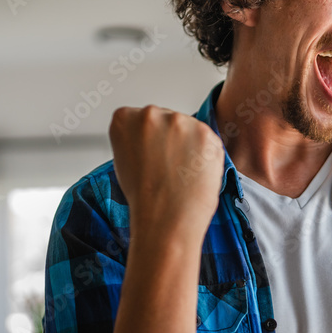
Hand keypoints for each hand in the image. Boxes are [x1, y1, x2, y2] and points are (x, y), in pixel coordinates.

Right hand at [108, 105, 224, 244]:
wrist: (165, 219)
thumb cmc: (144, 197)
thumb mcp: (124, 159)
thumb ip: (136, 138)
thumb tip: (154, 135)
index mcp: (123, 118)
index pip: (138, 119)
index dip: (147, 142)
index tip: (148, 157)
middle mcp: (150, 113)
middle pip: (166, 120)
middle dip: (169, 140)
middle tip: (167, 168)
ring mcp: (179, 121)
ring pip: (188, 129)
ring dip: (189, 146)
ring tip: (181, 174)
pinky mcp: (205, 132)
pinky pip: (208, 140)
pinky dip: (205, 156)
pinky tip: (194, 173)